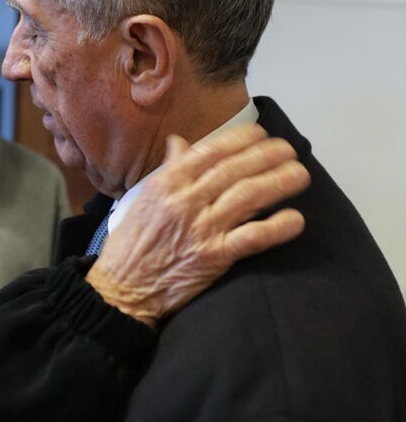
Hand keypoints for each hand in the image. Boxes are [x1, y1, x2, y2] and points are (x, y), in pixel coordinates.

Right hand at [87, 124, 309, 326]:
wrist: (122, 289)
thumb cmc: (130, 243)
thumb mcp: (142, 199)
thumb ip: (167, 170)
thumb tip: (179, 142)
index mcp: (166, 184)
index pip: (209, 152)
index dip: (239, 139)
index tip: (260, 132)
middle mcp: (185, 202)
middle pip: (234, 170)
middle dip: (266, 155)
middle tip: (289, 149)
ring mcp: (201, 229)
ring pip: (248, 196)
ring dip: (279, 182)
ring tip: (300, 174)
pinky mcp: (213, 257)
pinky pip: (252, 238)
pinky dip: (277, 227)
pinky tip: (295, 219)